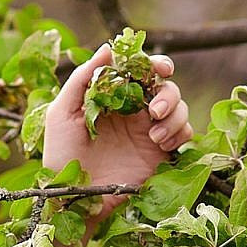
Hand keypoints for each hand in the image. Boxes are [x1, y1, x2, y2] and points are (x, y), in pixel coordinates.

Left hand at [42, 43, 193, 220]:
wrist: (74, 197)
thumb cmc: (61, 155)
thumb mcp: (62, 113)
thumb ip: (82, 78)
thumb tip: (108, 48)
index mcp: (113, 96)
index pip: (140, 71)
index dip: (155, 64)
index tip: (160, 68)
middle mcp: (134, 111)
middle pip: (165, 87)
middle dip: (167, 93)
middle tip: (154, 111)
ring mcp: (148, 132)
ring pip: (178, 109)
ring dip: (174, 115)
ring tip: (154, 135)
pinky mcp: (160, 153)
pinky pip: (184, 134)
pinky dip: (180, 133)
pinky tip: (160, 144)